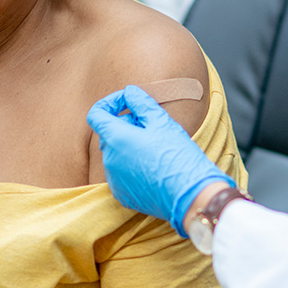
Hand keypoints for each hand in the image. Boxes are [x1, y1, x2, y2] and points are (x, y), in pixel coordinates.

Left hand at [87, 85, 232, 234]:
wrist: (191, 194)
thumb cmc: (178, 155)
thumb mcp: (162, 121)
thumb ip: (140, 102)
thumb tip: (129, 92)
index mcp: (116, 138)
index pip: (96, 114)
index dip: (110, 103)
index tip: (127, 103)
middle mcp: (109, 159)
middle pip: (109, 134)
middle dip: (126, 125)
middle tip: (154, 127)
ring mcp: (113, 179)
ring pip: (116, 154)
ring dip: (131, 146)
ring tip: (157, 150)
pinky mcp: (121, 194)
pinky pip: (121, 174)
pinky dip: (133, 166)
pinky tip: (155, 168)